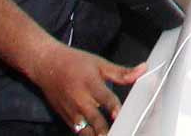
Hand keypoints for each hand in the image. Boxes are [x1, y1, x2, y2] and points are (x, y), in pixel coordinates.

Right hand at [26, 39, 144, 135]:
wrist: (46, 66)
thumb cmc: (75, 62)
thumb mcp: (99, 64)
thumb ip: (121, 72)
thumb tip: (144, 69)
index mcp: (90, 84)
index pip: (106, 99)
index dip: (114, 108)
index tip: (120, 115)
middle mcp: (80, 100)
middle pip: (95, 120)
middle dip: (106, 130)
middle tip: (120, 132)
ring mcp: (71, 111)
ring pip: (85, 131)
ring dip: (96, 135)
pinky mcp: (65, 118)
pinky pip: (78, 131)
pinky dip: (88, 135)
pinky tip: (97, 135)